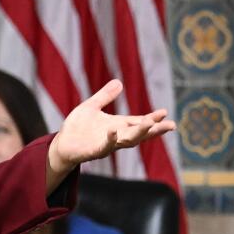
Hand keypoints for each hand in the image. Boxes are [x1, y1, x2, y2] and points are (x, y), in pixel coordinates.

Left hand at [48, 80, 175, 177]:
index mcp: (118, 125)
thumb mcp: (91, 107)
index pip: (139, 121)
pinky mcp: (94, 151)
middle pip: (140, 133)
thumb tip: (119, 82)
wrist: (61, 144)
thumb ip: (105, 96)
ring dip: (139, 133)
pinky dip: (110, 140)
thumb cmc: (77, 127)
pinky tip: (114, 131)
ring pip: (128, 141)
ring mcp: (107, 145)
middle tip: (171, 125)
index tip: (165, 112)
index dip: (152, 118)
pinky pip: (104, 146)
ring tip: (150, 123)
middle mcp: (116, 136)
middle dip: (155, 129)